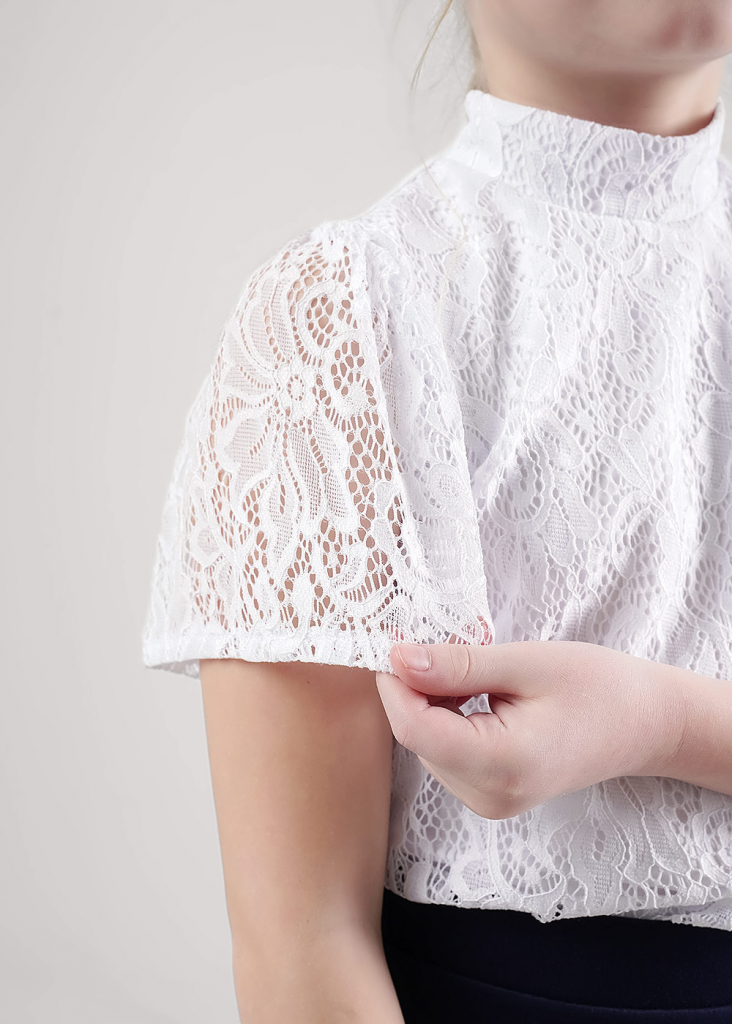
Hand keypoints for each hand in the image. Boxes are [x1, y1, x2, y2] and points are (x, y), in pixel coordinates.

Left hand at [375, 640, 685, 819]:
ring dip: (429, 702)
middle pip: (417, 737)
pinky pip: (444, 753)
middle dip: (413, 688)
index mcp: (503, 764)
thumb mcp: (527, 663)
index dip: (395, 683)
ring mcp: (489, 802)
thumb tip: (398, 659)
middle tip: (438, 642)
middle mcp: (490, 796)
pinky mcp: (490, 795)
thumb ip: (459, 665)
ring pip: (426, 745)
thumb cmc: (598, 687)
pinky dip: (445, 718)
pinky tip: (475, 694)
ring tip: (471, 669)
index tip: (396, 641)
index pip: (415, 728)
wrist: (645, 725)